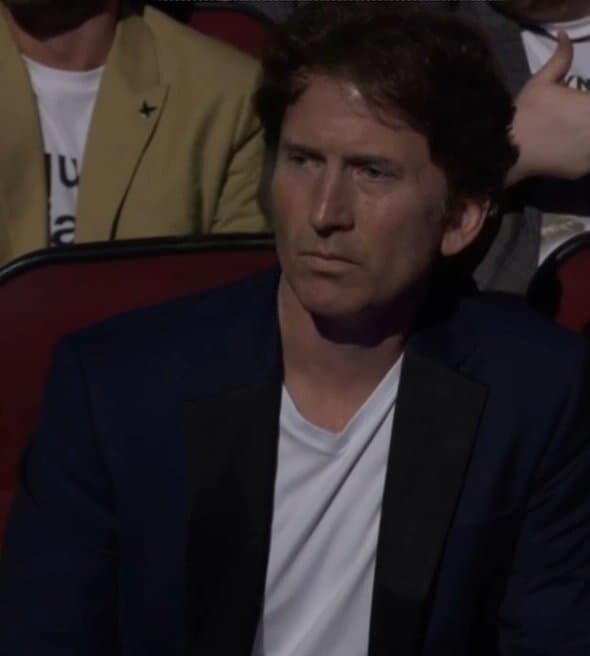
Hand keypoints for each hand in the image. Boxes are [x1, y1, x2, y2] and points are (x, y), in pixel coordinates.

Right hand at [506, 31, 589, 184]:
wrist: (503, 152)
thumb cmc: (521, 115)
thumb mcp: (538, 84)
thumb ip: (559, 59)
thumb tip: (563, 34)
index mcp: (589, 107)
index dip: (586, 106)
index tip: (578, 107)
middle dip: (583, 123)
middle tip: (568, 123)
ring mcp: (588, 155)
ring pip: (589, 144)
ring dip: (582, 141)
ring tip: (562, 138)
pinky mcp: (579, 172)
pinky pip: (583, 161)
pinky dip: (575, 158)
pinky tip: (557, 152)